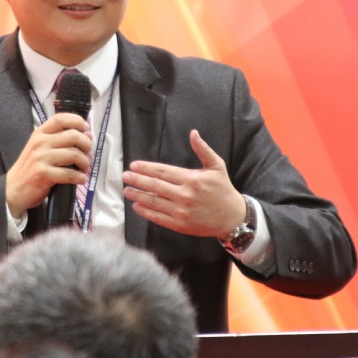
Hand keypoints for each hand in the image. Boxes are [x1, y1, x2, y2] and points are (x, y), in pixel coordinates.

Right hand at [5, 113, 90, 216]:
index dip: (78, 121)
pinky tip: (81, 179)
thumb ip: (59, 140)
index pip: (61, 119)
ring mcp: (41, 158)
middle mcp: (40, 142)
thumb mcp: (39, 149)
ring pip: (74, 154)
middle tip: (88, 153)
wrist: (12, 189)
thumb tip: (87, 135)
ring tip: (84, 168)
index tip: (86, 129)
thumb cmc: (29, 168)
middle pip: (73, 135)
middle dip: (86, 144)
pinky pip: (69, 173)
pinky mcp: (43, 174)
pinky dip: (80, 177)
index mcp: (39, 133)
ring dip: (85, 162)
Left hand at [122, 129, 244, 237]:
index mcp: (191, 179)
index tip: (134, 165)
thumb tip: (193, 133)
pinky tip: (137, 206)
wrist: (232, 218)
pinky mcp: (180, 225)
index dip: (146, 168)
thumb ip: (203, 149)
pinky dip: (146, 212)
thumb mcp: (217, 166)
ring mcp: (181, 211)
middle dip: (137, 180)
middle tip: (125, 176)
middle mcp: (184, 195)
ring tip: (126, 190)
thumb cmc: (223, 190)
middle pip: (154, 186)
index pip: (162, 172)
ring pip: (153, 201)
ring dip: (137, 195)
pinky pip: (158, 217)